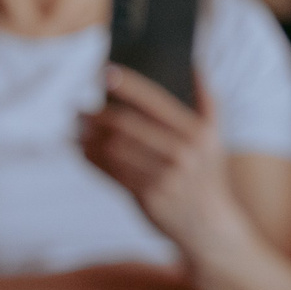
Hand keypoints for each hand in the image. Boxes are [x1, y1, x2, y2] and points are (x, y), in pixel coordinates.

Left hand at [82, 66, 243, 256]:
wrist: (209, 225)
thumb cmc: (205, 173)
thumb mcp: (215, 137)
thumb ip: (206, 101)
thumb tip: (192, 64)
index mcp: (197, 131)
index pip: (156, 101)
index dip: (128, 85)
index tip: (105, 71)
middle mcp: (183, 152)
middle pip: (127, 125)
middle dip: (97, 114)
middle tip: (78, 107)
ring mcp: (165, 176)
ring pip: (114, 149)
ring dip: (88, 136)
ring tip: (75, 126)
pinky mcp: (148, 196)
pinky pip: (111, 172)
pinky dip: (91, 158)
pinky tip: (80, 149)